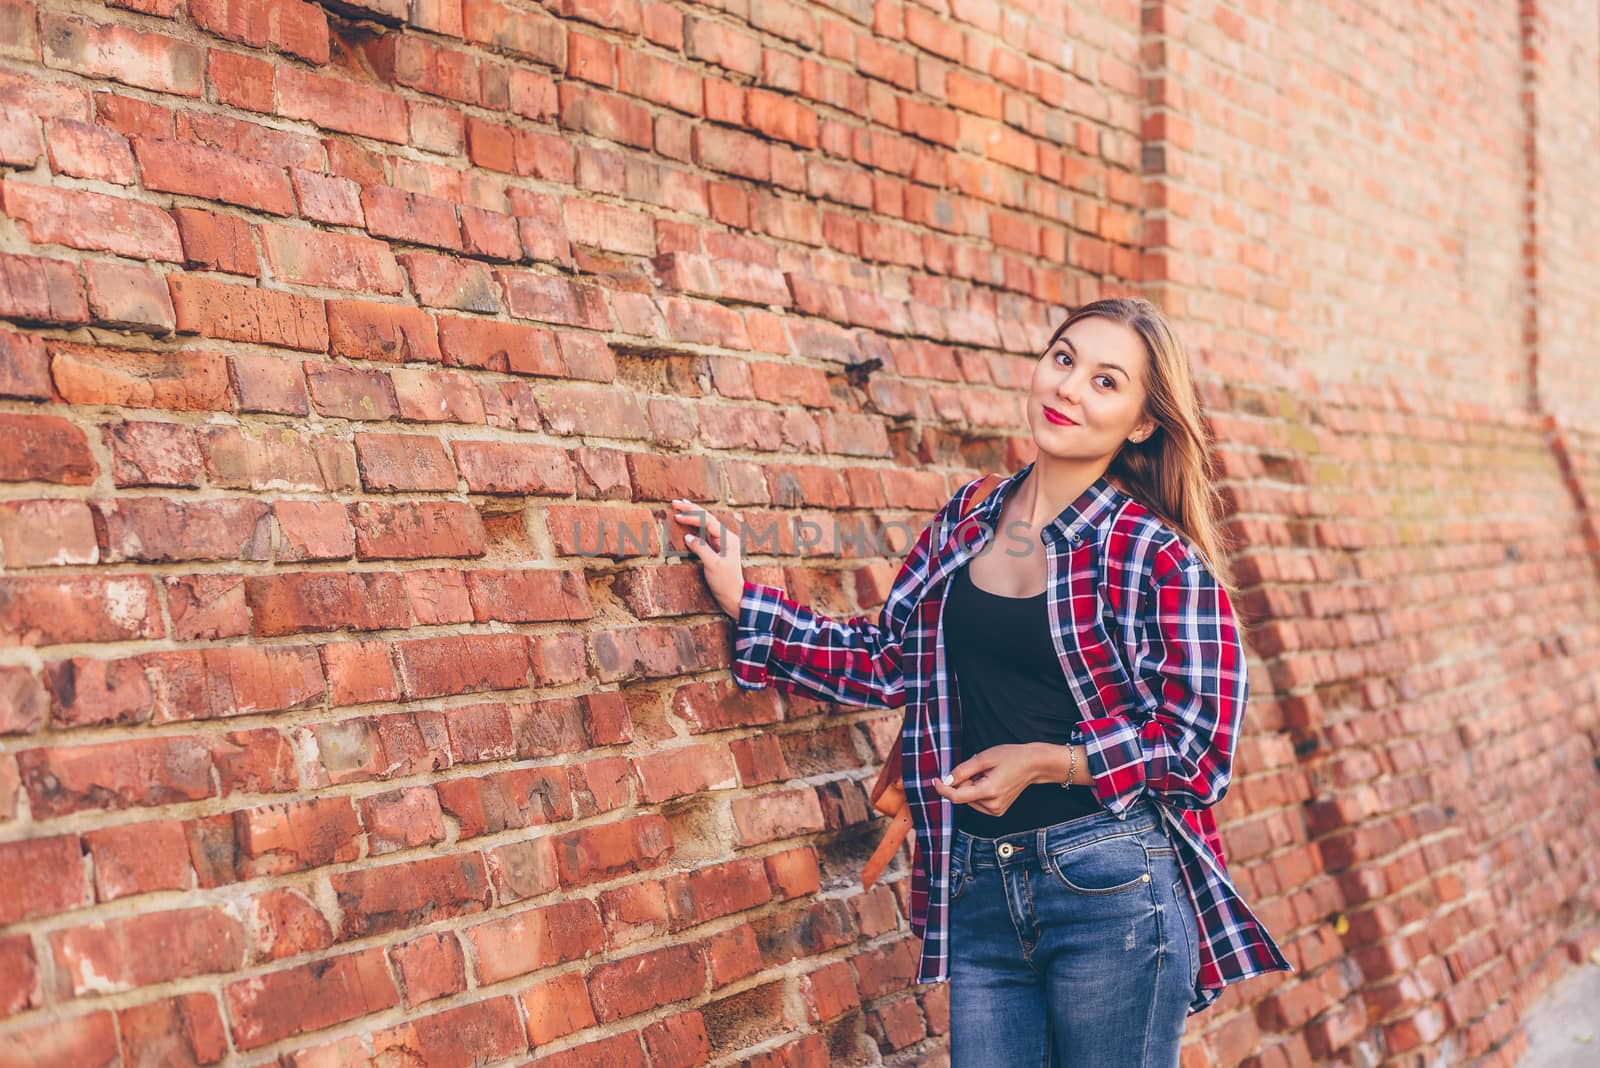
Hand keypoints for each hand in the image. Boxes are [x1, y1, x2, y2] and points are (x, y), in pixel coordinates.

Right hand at [669, 498, 745, 618]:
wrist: (734, 595)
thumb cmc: (725, 582)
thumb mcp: (712, 565)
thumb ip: (701, 548)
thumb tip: (688, 536)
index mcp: (728, 539)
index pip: (708, 522)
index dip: (692, 516)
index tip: (677, 515)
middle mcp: (726, 537)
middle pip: (707, 518)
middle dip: (691, 509)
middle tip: (675, 502)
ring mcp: (722, 541)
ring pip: (706, 523)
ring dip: (693, 514)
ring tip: (680, 505)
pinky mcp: (718, 548)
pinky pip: (705, 531)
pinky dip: (695, 524)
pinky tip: (688, 520)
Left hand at [931, 744, 1043, 816]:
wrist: (1033, 765)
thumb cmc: (1010, 757)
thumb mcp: (983, 758)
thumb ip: (963, 770)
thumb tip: (946, 781)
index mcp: (989, 792)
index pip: (956, 797)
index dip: (943, 789)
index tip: (934, 780)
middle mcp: (992, 806)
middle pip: (962, 797)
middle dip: (962, 782)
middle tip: (976, 768)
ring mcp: (996, 810)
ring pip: (968, 799)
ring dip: (970, 787)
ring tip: (987, 774)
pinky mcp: (997, 811)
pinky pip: (977, 802)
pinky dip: (977, 791)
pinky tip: (990, 781)